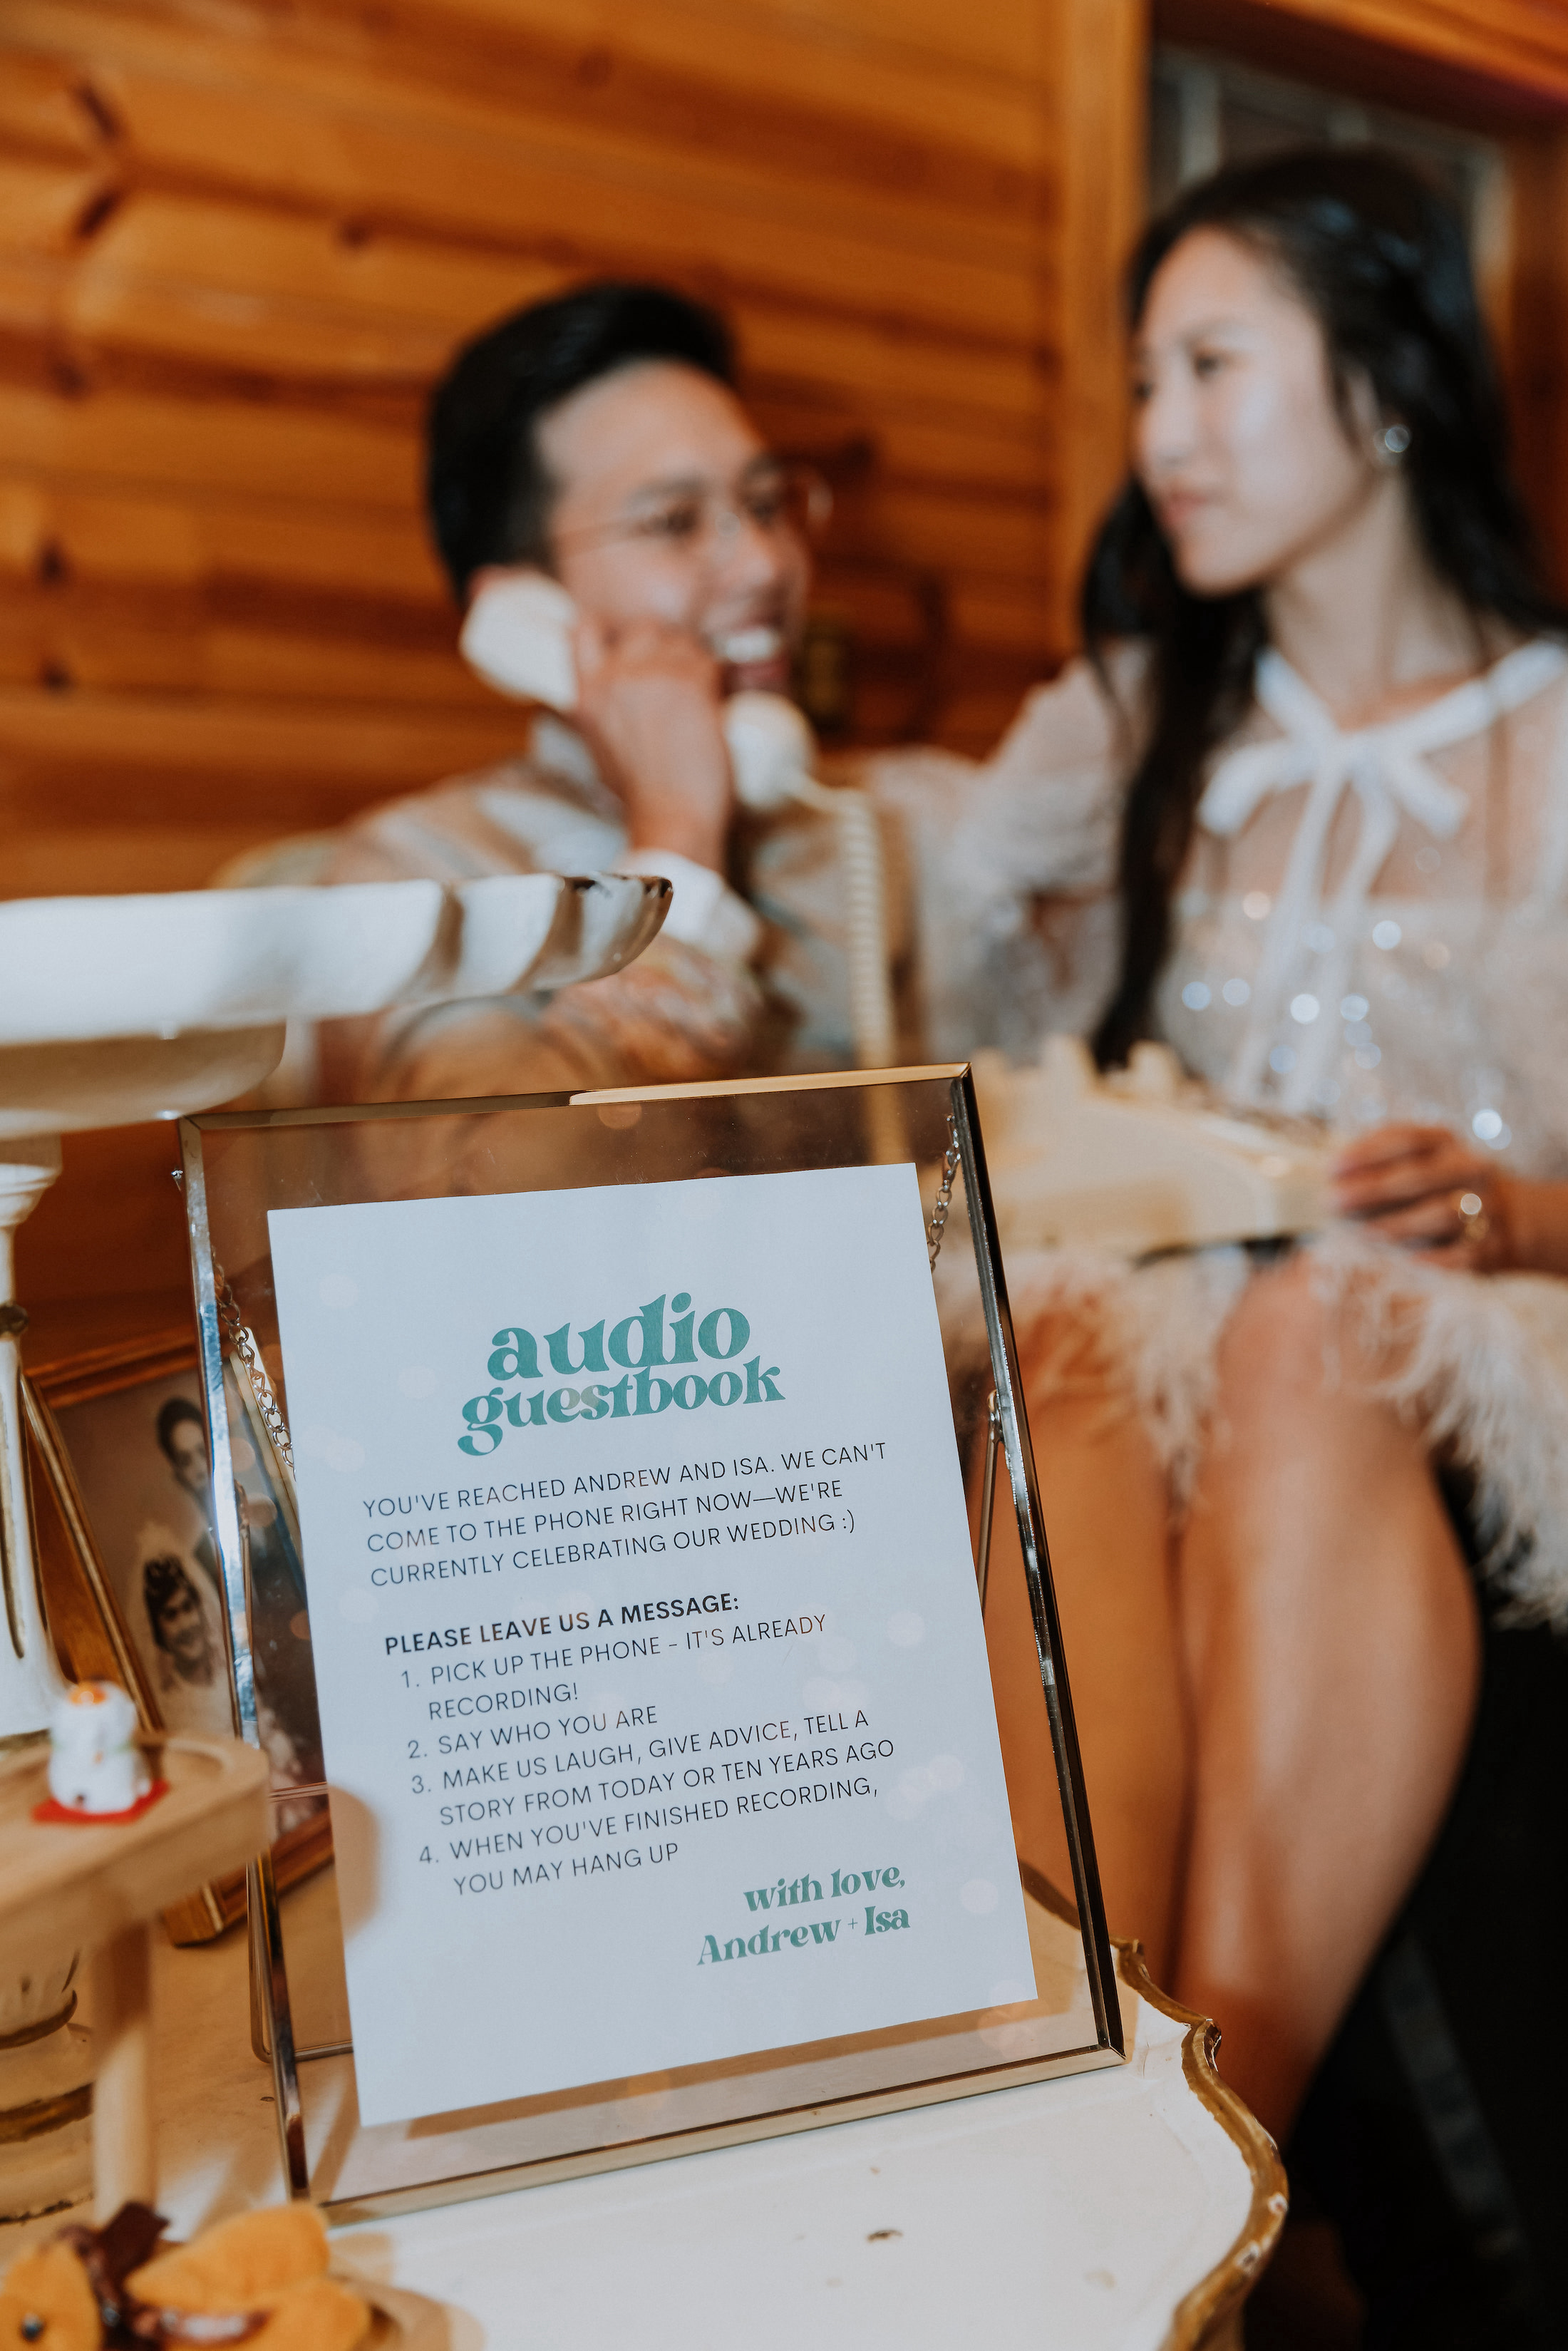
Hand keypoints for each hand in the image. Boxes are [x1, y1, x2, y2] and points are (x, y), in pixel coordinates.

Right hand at [572, 615, 733, 870]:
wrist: (671, 816)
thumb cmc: (641, 797)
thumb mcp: (600, 750)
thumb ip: (603, 714)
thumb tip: (619, 702)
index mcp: (586, 696)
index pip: (585, 630)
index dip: (611, 629)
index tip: (632, 643)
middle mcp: (614, 677)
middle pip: (644, 629)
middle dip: (664, 647)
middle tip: (681, 677)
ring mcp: (652, 675)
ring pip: (681, 641)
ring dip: (694, 660)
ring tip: (702, 695)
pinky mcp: (689, 682)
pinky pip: (709, 661)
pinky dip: (718, 677)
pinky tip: (718, 699)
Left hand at [1330, 1122, 1512, 1270]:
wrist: (1509, 1219)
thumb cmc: (1439, 1189)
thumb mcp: (1420, 1163)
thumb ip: (1380, 1164)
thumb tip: (1326, 1177)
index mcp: (1446, 1144)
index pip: (1406, 1139)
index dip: (1367, 1152)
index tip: (1331, 1168)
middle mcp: (1470, 1169)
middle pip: (1419, 1176)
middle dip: (1372, 1190)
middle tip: (1333, 1202)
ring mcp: (1485, 1208)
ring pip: (1441, 1214)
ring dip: (1397, 1225)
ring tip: (1361, 1235)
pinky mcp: (1490, 1247)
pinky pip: (1460, 1255)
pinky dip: (1432, 1260)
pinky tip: (1402, 1264)